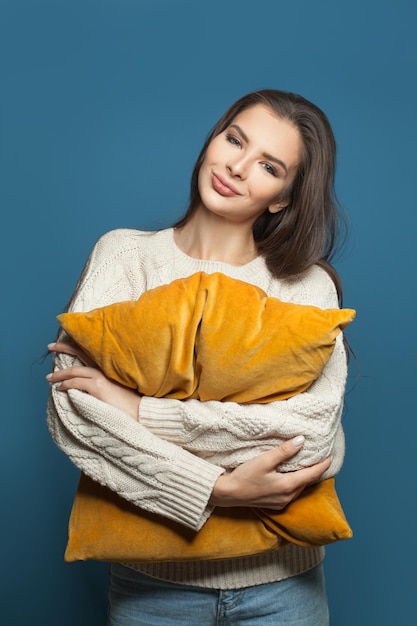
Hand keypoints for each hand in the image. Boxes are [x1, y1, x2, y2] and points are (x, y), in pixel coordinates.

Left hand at [46, 341, 140, 420]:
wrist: (139, 410)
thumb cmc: (129, 400)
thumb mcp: (116, 385)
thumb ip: (103, 380)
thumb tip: (88, 383)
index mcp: (108, 365)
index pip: (89, 350)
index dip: (75, 344)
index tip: (64, 342)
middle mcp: (104, 367)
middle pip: (79, 352)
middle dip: (62, 347)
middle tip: (50, 346)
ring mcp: (100, 376)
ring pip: (74, 370)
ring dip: (59, 374)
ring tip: (50, 378)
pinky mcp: (98, 387)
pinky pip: (75, 383)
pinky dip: (65, 384)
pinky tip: (59, 388)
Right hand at [210, 436, 330, 509]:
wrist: (229, 494)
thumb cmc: (245, 476)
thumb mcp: (265, 460)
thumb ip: (284, 451)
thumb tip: (301, 440)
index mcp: (288, 485)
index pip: (312, 474)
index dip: (323, 464)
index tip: (330, 455)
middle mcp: (288, 496)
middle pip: (307, 482)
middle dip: (314, 470)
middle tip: (319, 457)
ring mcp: (281, 502)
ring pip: (299, 488)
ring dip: (304, 477)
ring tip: (306, 464)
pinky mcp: (275, 504)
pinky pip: (291, 492)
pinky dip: (295, 482)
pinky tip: (290, 475)